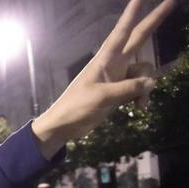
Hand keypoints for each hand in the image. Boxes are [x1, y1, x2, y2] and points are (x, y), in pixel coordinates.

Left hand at [31, 0, 175, 157]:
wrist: (65, 125)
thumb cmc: (77, 107)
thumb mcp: (102, 97)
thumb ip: (128, 88)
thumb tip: (150, 83)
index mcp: (105, 60)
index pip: (122, 32)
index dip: (132, 14)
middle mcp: (115, 63)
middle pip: (140, 37)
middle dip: (155, 20)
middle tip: (172, 0)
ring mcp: (119, 76)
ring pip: (144, 71)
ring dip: (145, 87)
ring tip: (137, 104)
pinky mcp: (120, 89)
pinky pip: (140, 87)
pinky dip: (142, 96)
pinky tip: (136, 108)